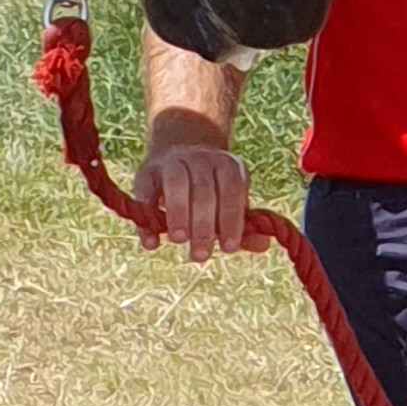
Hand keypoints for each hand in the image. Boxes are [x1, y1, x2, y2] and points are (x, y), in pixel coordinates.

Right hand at [131, 131, 258, 260]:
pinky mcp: (146, 171)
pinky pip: (145, 193)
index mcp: (228, 166)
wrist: (180, 149)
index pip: (233, 191)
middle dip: (203, 225)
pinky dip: (147, 219)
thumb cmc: (212, 187)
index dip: (231, 220)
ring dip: (177, 214)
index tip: (228, 248)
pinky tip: (151, 243)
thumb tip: (261, 246)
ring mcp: (172, 161)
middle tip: (200, 255)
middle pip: (204, 190)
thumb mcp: (231, 200)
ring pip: (176, 184)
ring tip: (179, 240)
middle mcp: (202, 159)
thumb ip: (243, 223)